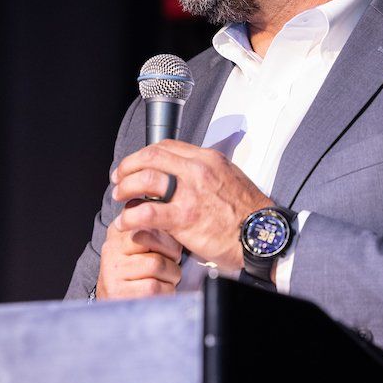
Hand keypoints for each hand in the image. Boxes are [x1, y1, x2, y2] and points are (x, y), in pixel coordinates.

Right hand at [96, 202, 182, 299]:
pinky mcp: (117, 291)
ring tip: (167, 279)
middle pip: (154, 240)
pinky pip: (154, 287)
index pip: (148, 221)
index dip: (168, 236)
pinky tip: (161, 292)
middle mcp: (111, 247)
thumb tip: (177, 221)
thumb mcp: (141, 247)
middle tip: (172, 264)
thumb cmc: (137, 273)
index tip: (171, 249)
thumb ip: (155, 231)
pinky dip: (166, 291)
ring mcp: (113, 270)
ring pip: (156, 264)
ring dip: (171, 275)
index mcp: (118, 231)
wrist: (115, 306)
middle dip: (172, 255)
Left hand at [110, 139, 271, 274]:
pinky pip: (147, 212)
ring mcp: (190, 193)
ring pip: (145, 179)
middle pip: (151, 157)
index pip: (167, 146)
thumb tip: (184, 175)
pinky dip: (130, 217)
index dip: (144, 154)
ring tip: (119, 197)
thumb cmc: (248, 215)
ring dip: (125, 187)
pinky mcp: (184, 217)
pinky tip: (125, 223)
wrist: (263, 236)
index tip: (135, 164)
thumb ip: (206, 174)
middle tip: (119, 178)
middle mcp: (198, 170)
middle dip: (128, 166)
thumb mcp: (230, 179)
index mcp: (208, 159)